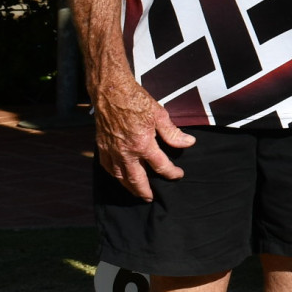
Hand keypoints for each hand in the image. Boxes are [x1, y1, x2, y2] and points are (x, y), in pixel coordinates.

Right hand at [92, 73, 192, 201]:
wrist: (111, 93)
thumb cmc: (137, 101)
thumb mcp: (160, 115)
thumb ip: (173, 133)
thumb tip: (189, 143)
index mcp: (142, 144)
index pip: (160, 165)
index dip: (171, 173)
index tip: (178, 175)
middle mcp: (126, 152)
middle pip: (136, 180)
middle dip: (145, 191)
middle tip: (150, 198)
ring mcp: (112, 152)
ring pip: (120, 177)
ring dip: (129, 188)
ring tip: (136, 193)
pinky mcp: (102, 148)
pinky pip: (108, 168)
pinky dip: (115, 176)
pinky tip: (120, 177)